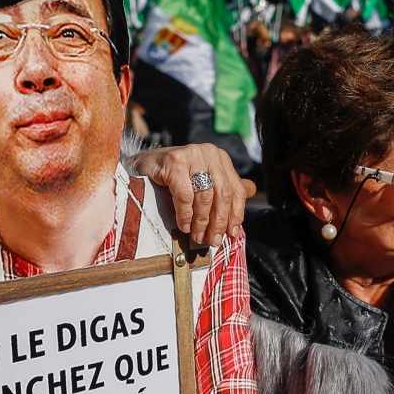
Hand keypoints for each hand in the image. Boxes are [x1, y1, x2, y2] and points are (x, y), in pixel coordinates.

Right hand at [130, 144, 255, 246]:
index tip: (231, 234)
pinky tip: (183, 225)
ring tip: (196, 236)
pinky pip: (185, 195)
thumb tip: (252, 190)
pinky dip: (185, 214)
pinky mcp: (175, 161)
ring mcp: (192, 154)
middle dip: (218, 222)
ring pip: (204, 196)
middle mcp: (209, 152)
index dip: (235, 215)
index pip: (235, 190)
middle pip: (222, 194)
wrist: (141, 168)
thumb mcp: (202, 181)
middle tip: (212, 241)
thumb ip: (225, 186)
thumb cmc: (173, 178)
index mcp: (220, 157)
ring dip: (201, 221)